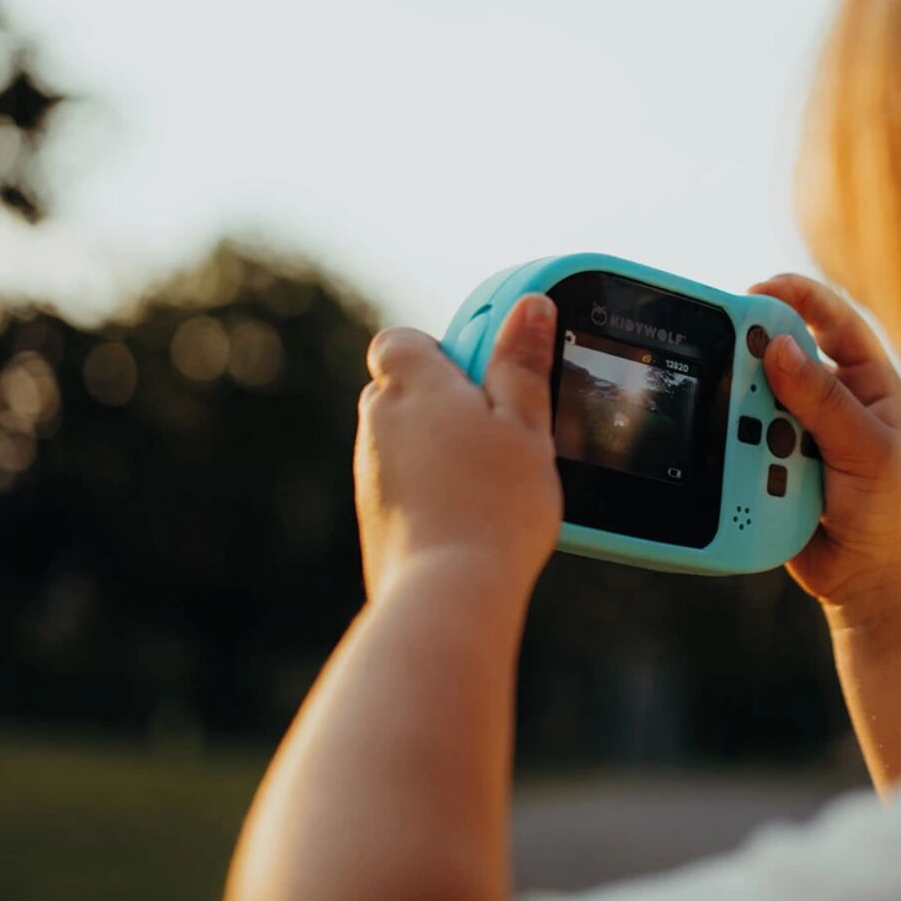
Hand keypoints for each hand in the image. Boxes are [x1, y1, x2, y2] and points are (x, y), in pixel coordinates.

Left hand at [354, 295, 562, 601]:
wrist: (448, 594)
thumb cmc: (495, 506)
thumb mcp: (525, 426)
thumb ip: (522, 364)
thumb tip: (530, 306)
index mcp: (412, 386)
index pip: (402, 339)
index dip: (440, 348)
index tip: (485, 371)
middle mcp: (378, 423)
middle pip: (404, 390)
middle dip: (445, 400)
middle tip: (500, 428)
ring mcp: (370, 473)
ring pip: (405, 440)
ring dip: (439, 447)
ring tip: (492, 480)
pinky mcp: (375, 517)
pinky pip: (403, 484)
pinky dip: (431, 488)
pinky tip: (471, 513)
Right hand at [748, 273, 900, 630]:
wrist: (872, 584)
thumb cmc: (897, 514)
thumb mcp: (869, 451)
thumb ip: (824, 401)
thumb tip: (778, 349)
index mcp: (869, 384)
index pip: (833, 322)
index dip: (797, 298)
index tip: (759, 291)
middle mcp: (830, 403)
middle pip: (778, 360)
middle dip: (755, 364)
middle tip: (732, 364)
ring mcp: (798, 436)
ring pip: (753, 405)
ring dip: (748, 422)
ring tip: (762, 450)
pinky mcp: (770, 468)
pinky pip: (740, 448)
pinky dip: (739, 457)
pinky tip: (753, 476)